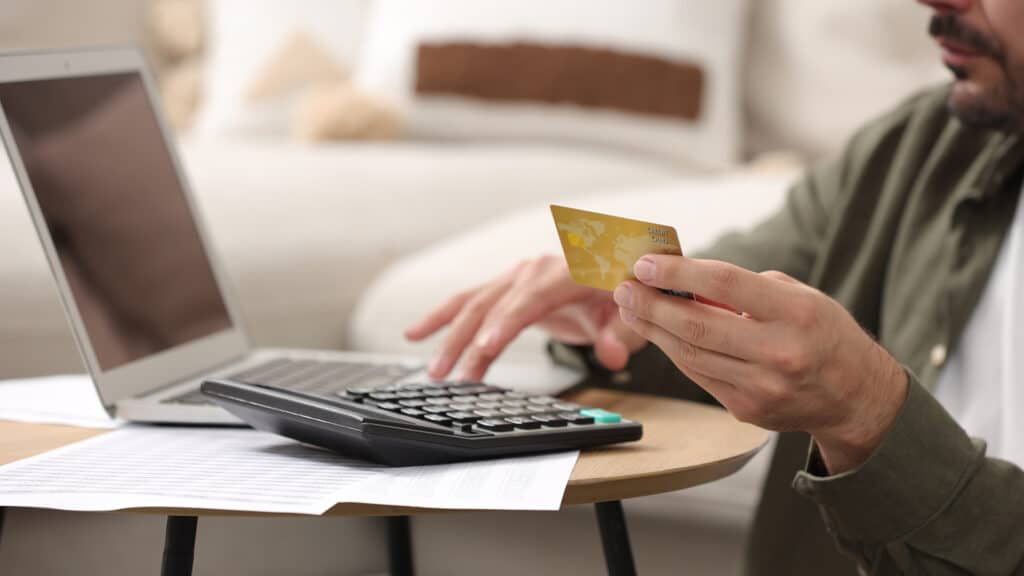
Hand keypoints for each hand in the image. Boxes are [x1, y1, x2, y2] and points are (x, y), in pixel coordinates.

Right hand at [406, 254, 646, 380]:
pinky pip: (470, 302)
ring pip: (474, 304)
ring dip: (449, 336)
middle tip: (450, 375)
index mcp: (565, 271)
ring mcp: (517, 277)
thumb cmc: (625, 292)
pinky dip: (442, 317)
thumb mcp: (633, 315)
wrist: (619, 269)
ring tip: (434, 369)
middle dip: (468, 341)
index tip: (485, 348)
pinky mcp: (507, 288)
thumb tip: (612, 355)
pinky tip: (414, 334)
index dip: (506, 323)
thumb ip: (622, 333)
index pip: (529, 298)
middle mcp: (534, 269)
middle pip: (492, 304)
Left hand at [614, 255, 907, 473]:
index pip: (724, 285)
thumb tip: (685, 280)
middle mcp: (779, 352)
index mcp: (796, 313)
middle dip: (651, 303)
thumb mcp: (799, 296)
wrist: (855, 396)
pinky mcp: (746, 409)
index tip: (647, 263)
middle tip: (624, 287)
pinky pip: (698, 375)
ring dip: (653, 328)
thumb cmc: (823, 334)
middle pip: (697, 324)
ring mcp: (761, 387)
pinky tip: (657, 333)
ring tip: (631, 307)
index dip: (679, 273)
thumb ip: (745, 289)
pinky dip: (674, 351)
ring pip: (690, 353)